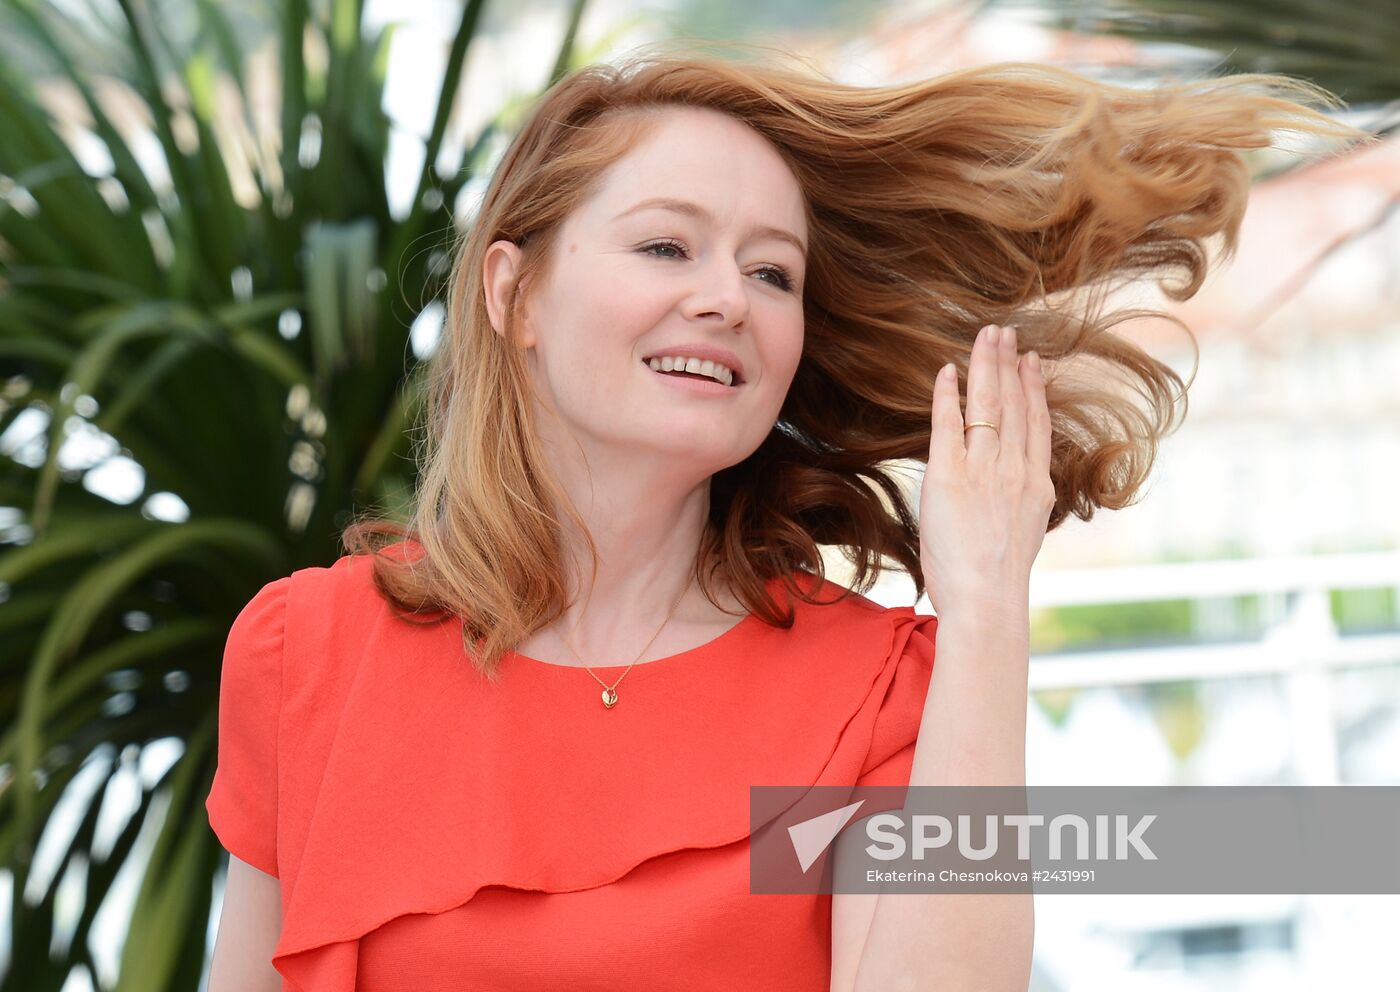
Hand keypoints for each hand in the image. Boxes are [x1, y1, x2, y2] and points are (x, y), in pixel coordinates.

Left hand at [920, 324, 1054, 616]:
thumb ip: (1019, 503)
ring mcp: (983, 470)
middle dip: (1008, 364)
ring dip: (985, 366)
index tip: (1030, 362)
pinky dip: (947, 396)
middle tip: (1004, 332)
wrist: (988, 598)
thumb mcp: (1024, 533)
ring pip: (987, 405)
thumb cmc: (998, 581)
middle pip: (1013, 404)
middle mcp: (1014, 469)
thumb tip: (1012, 492)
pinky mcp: (949, 476)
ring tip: (985, 336)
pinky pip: (948, 425)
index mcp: (1036, 484)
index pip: (1035, 423)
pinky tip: (947, 371)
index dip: (1032, 388)